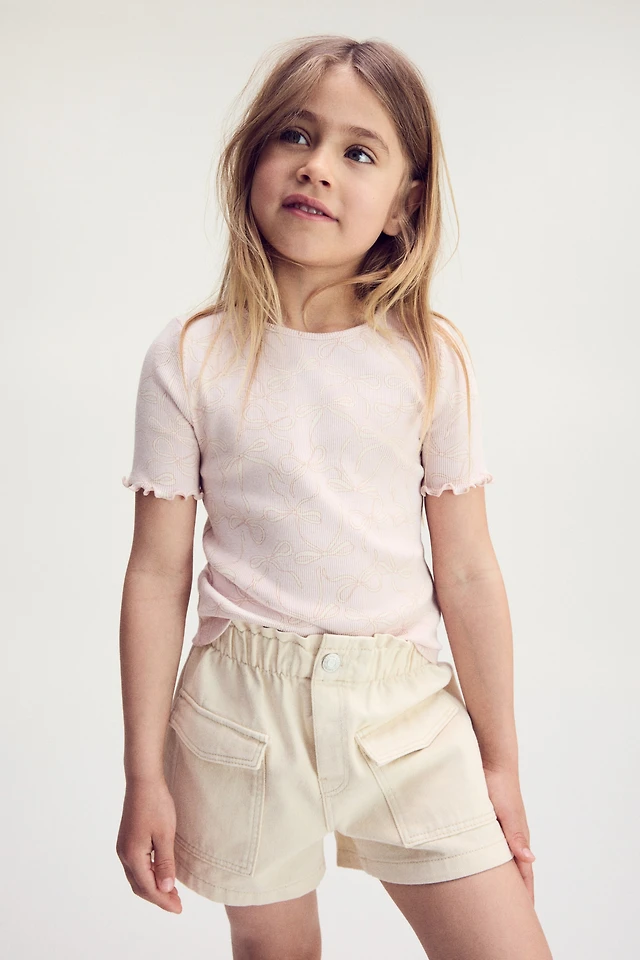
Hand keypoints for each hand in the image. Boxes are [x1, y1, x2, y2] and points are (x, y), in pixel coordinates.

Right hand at [116, 778, 182, 913]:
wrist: (143, 780)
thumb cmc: (156, 804)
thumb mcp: (165, 834)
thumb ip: (165, 863)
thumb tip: (166, 889)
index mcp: (132, 855)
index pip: (149, 888)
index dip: (164, 901)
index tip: (179, 909)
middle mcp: (124, 854)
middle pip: (139, 886)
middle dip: (158, 897)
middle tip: (177, 904)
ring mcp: (123, 848)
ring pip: (136, 877)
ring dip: (152, 888)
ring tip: (171, 893)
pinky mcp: (127, 841)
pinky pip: (136, 867)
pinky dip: (148, 876)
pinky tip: (160, 874)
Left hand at [482, 764, 535, 904]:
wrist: (492, 762)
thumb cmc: (499, 786)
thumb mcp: (507, 813)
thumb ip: (515, 835)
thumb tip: (529, 860)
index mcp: (518, 837)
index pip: (524, 873)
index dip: (524, 894)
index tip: (524, 914)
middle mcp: (512, 836)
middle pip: (515, 871)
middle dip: (515, 892)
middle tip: (511, 914)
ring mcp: (502, 829)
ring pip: (503, 860)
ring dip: (502, 877)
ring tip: (497, 897)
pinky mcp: (492, 821)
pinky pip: (494, 847)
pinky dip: (491, 861)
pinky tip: (482, 866)